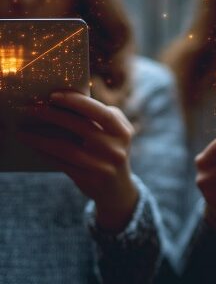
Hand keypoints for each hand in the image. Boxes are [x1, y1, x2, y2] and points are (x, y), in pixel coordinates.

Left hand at [17, 91, 137, 231]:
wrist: (118, 187)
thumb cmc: (110, 150)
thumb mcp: (115, 133)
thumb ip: (99, 117)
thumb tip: (64, 102)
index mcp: (123, 131)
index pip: (102, 113)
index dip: (79, 102)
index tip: (54, 95)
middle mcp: (116, 149)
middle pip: (82, 127)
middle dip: (54, 115)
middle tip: (32, 109)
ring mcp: (103, 166)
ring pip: (67, 148)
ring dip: (41, 138)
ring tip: (23, 131)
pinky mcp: (89, 179)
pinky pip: (62, 164)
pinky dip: (46, 154)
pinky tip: (34, 147)